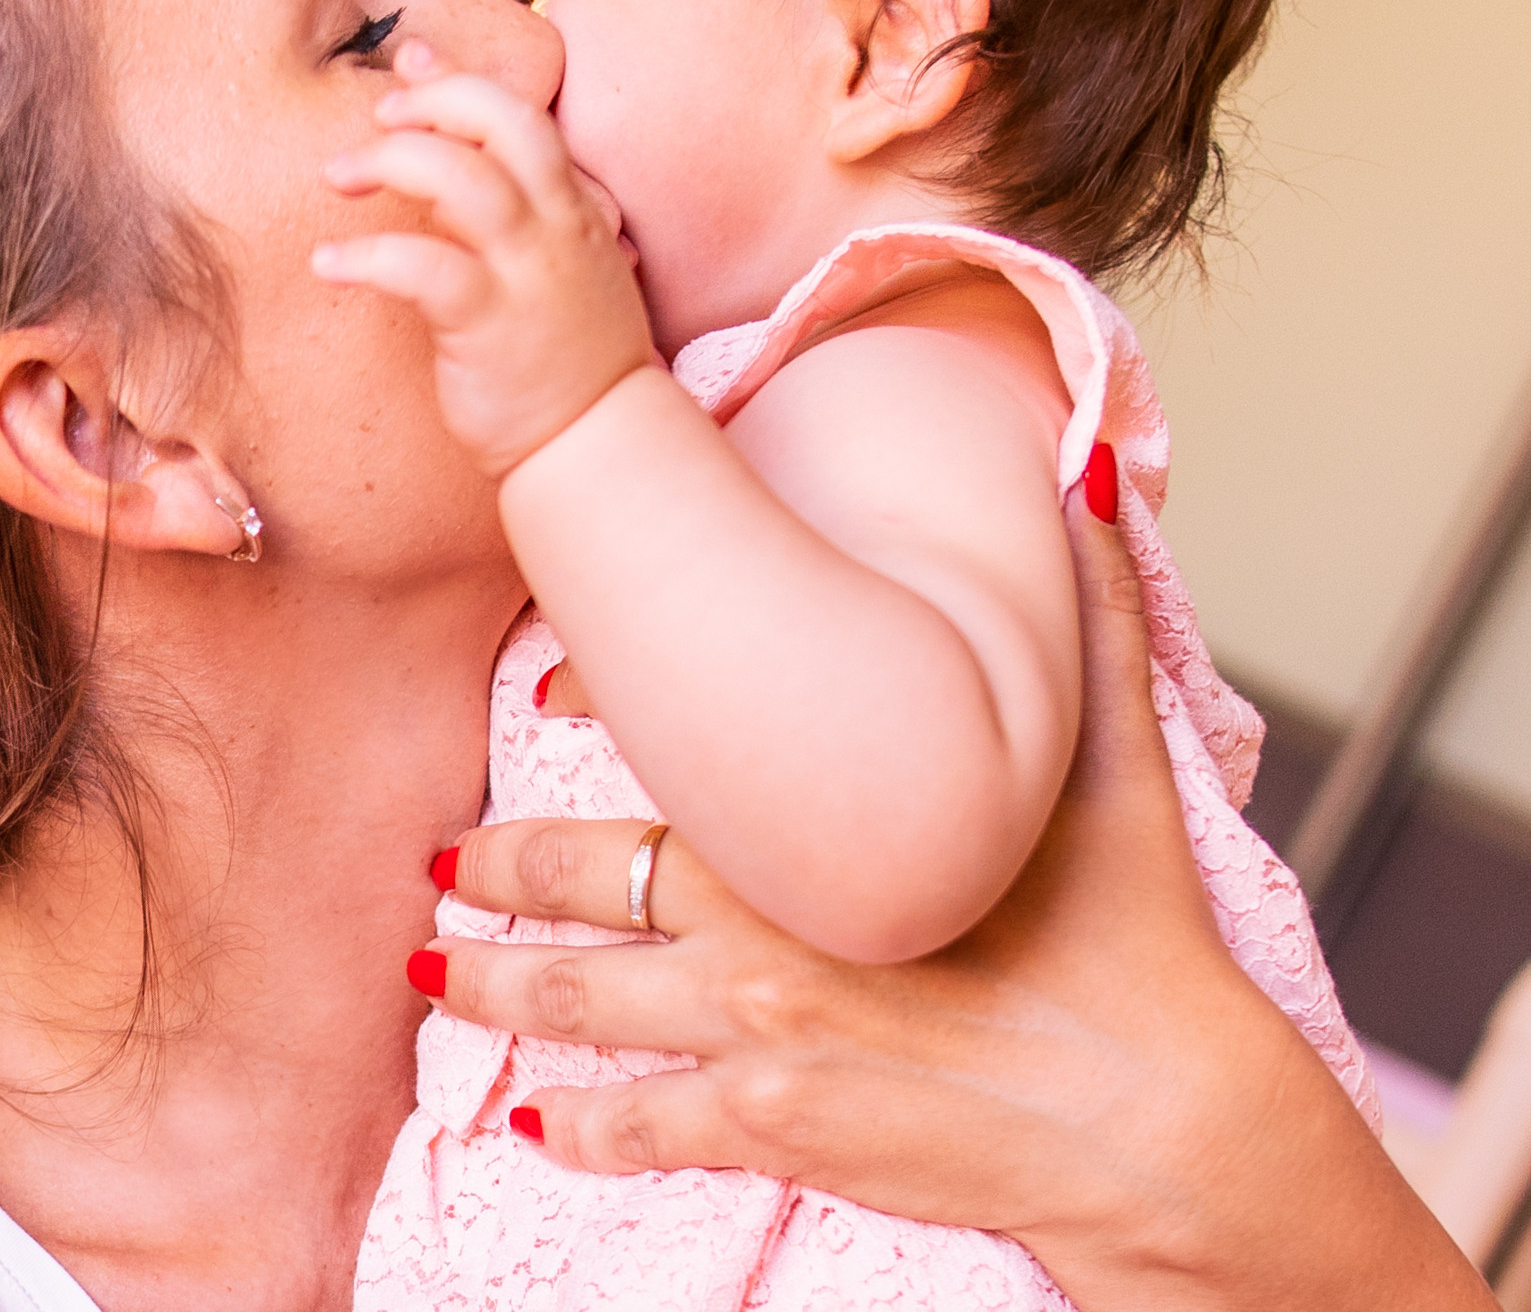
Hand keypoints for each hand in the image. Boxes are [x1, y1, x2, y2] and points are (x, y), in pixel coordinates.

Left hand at [312, 41, 655, 478]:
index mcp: (571, 205)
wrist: (596, 440)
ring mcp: (528, 273)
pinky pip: (424, 270)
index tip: (408, 60)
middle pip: (501, 120)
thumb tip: (441, 143)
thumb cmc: (558, 351)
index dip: (457, 77)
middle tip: (376, 118)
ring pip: (464, 179)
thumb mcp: (545, 261)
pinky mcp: (489, 324)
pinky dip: (368, 256)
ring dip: (390, 159)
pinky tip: (327, 265)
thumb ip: (501, 199)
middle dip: (431, 100)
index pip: (518, 113)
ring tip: (336, 177)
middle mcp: (556, 225)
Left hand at [419, 495, 1492, 1310]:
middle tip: (439, 862)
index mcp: (814, 818)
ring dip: (495, 982)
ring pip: (580, 998)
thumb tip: (1090, 473)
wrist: (1166, 1121)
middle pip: (582, 877)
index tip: (541, 688)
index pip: (664, 734)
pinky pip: (643, 1122)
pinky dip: (582, 1122)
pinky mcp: (772, 1125)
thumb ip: (1090, 610)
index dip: (589, 698)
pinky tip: (536, 1123)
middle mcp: (756, 918)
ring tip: (432, 970)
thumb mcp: (1123, 753)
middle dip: (496, 868)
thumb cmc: (1139, 938)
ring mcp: (753, 1028)